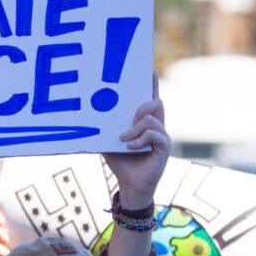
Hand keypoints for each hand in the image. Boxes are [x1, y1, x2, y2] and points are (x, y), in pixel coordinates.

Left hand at [105, 74, 170, 208]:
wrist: (130, 184)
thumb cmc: (120, 162)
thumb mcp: (108, 141)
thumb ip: (106, 127)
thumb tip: (89, 113)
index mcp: (144, 123)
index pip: (149, 99)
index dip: (151, 85)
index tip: (148, 70)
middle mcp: (156, 126)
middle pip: (155, 102)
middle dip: (141, 104)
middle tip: (128, 117)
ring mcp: (162, 135)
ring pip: (151, 117)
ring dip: (135, 127)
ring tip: (123, 138)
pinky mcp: (165, 146)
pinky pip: (155, 133)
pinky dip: (140, 138)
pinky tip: (130, 146)